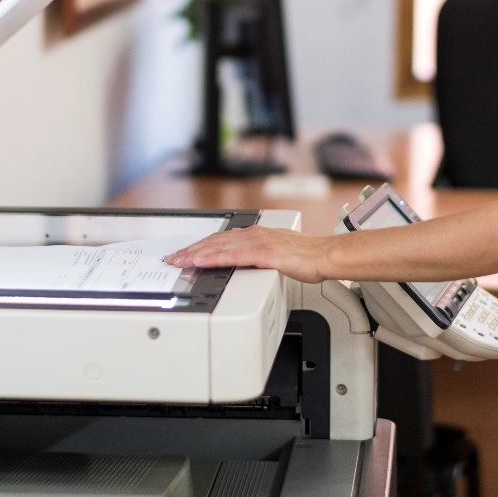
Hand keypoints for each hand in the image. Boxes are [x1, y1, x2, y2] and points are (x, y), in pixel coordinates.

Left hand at [165, 227, 327, 283]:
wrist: (324, 256)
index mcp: (255, 234)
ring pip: (220, 247)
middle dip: (191, 250)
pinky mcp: (264, 254)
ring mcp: (258, 243)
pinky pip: (233, 257)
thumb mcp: (275, 254)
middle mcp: (254, 235)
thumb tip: (244, 261)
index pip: (220, 239)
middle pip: (215, 241)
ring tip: (180, 261)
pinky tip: (202, 262)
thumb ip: (257, 255)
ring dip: (197, 254)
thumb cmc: (305, 257)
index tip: (185, 254)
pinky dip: (214, 258)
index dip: (200, 246)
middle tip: (173, 259)